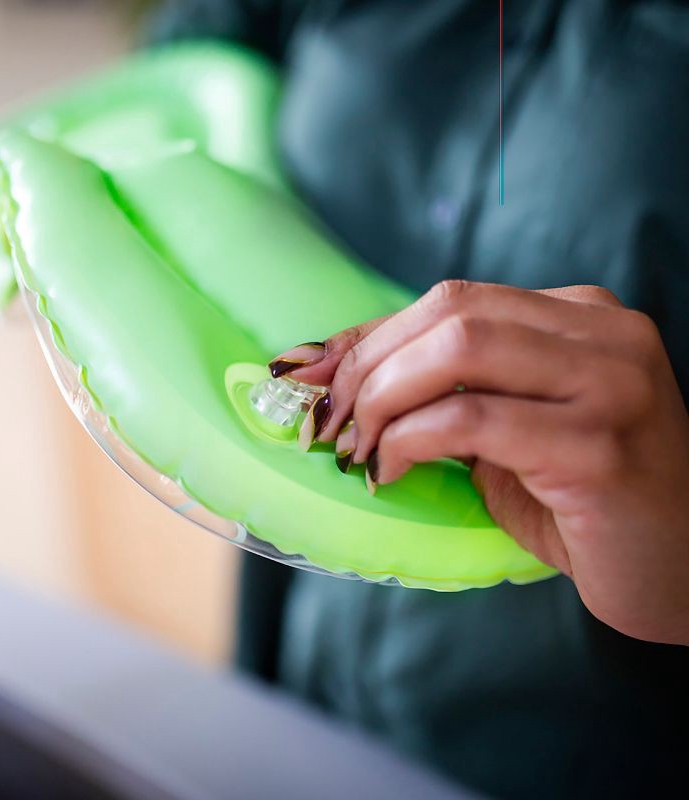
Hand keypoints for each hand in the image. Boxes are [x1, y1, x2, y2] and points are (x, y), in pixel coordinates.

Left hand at [269, 281, 688, 644]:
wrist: (679, 570)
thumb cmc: (582, 501)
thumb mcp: (508, 429)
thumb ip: (448, 389)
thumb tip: (337, 375)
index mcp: (583, 316)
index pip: (451, 301)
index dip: (367, 335)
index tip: (308, 373)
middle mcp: (604, 335)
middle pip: (450, 312)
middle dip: (366, 364)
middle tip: (328, 421)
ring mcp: (610, 384)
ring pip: (457, 351)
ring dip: (381, 400)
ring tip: (354, 449)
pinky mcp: (599, 446)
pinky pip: (471, 419)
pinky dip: (408, 441)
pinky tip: (389, 473)